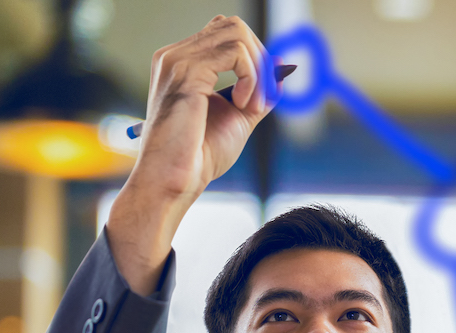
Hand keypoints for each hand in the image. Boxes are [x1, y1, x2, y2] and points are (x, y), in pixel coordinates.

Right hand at [107, 15, 273, 294]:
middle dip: (260, 60)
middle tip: (261, 99)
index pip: (226, 34)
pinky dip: (253, 78)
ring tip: (253, 107)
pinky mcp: (186, 72)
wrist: (174, 182)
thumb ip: (258, 90)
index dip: (255, 57)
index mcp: (182, 64)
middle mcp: (174, 55)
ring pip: (237, 35)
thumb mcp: (238, 117)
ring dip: (259, 72)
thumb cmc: (198, 157)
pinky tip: (245, 106)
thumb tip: (281, 66)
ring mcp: (177, 60)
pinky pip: (236, 52)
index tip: (263, 93)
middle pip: (234, 27)